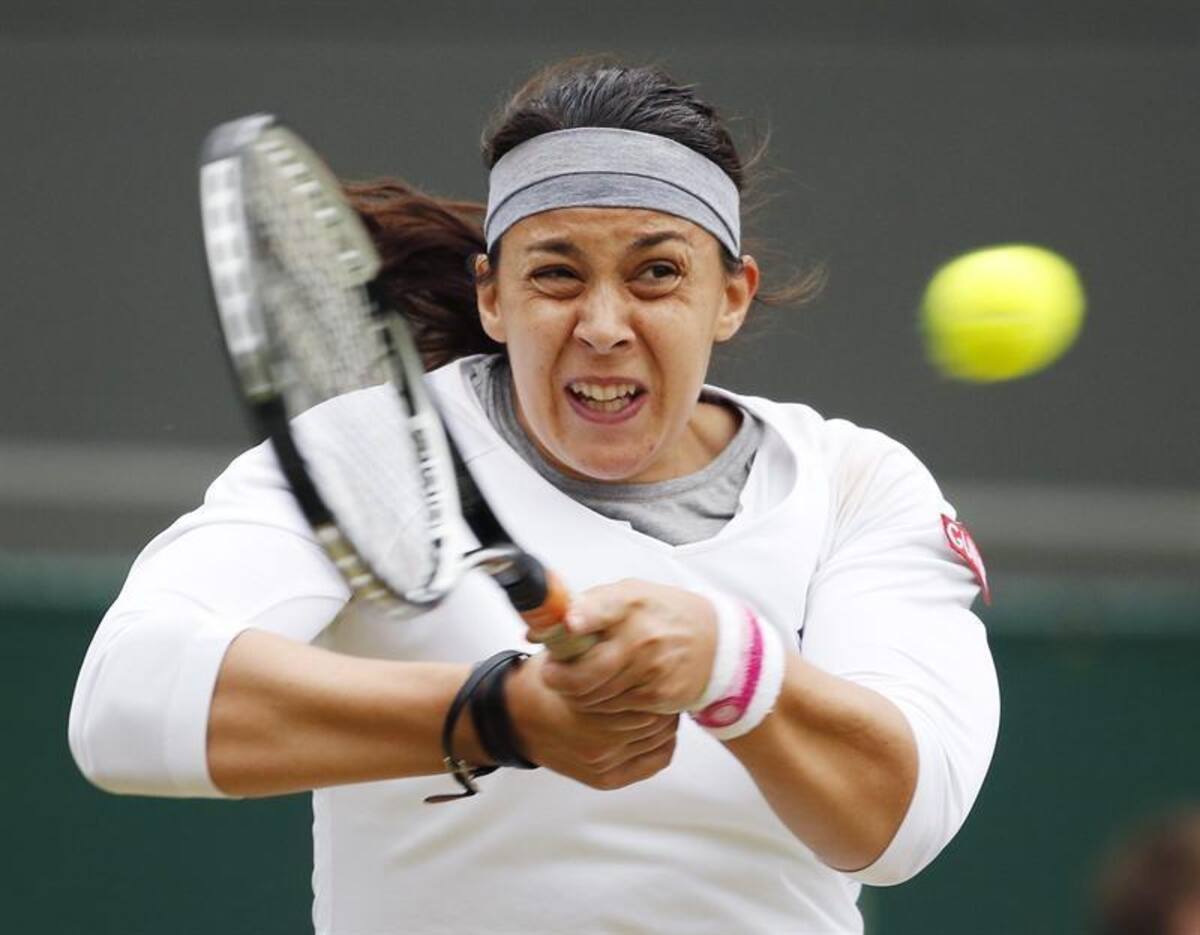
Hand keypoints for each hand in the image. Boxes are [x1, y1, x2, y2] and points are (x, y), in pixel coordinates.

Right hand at [504, 652, 678, 789]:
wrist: (515, 721)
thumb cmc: (542, 685)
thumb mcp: (561, 654)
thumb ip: (590, 642)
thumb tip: (622, 622)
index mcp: (587, 706)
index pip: (645, 693)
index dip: (654, 678)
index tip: (654, 667)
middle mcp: (597, 740)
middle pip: (655, 717)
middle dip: (661, 698)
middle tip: (661, 683)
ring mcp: (602, 762)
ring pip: (659, 738)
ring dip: (663, 720)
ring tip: (658, 702)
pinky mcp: (606, 778)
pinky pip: (654, 761)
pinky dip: (661, 743)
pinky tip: (656, 729)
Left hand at [536, 579, 718, 714]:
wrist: (715, 643)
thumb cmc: (663, 616)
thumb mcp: (630, 595)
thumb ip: (587, 606)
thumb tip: (539, 629)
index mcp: (631, 602)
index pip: (605, 606)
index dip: (585, 616)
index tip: (571, 623)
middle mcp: (642, 635)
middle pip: (585, 671)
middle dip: (559, 677)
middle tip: (552, 674)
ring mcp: (651, 669)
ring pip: (593, 696)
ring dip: (577, 693)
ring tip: (579, 682)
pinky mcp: (658, 697)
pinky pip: (613, 710)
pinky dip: (601, 705)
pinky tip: (606, 692)